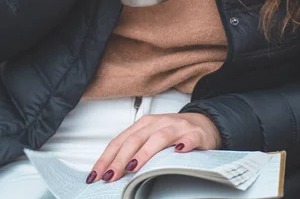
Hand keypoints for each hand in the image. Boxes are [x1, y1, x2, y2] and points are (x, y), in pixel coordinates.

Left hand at [86, 112, 221, 183]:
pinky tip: (180, 151)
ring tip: (134, 167)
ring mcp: (177, 127)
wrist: (203, 123)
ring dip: (146, 152)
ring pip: (160, 137)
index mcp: (144, 124)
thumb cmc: (172, 134)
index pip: (121, 140)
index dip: (107, 157)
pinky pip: (190, 138)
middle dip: (121, 159)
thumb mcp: (150, 138)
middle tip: (110, 176)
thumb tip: (110, 171)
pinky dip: (186, 144)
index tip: (95, 175)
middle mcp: (158, 122)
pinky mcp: (196, 133)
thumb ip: (134, 150)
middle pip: (136, 139)